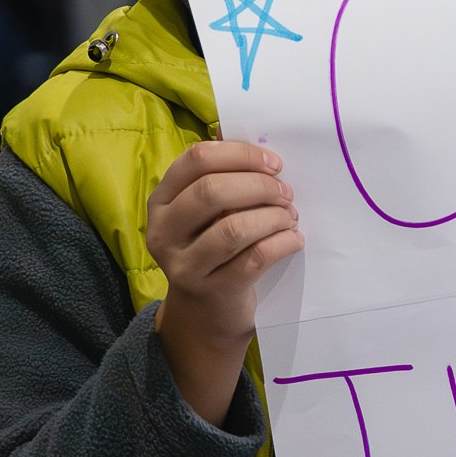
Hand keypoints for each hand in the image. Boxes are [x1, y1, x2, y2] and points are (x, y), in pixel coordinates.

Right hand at [147, 139, 302, 421]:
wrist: (205, 313)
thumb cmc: (212, 248)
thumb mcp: (207, 213)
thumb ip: (223, 177)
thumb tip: (255, 142)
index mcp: (161, 200)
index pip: (196, 160)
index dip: (240, 154)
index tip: (273, 163)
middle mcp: (163, 231)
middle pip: (212, 192)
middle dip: (259, 186)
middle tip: (286, 193)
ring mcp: (184, 265)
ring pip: (234, 228)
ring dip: (273, 217)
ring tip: (290, 217)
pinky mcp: (212, 290)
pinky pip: (254, 259)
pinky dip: (282, 243)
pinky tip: (294, 239)